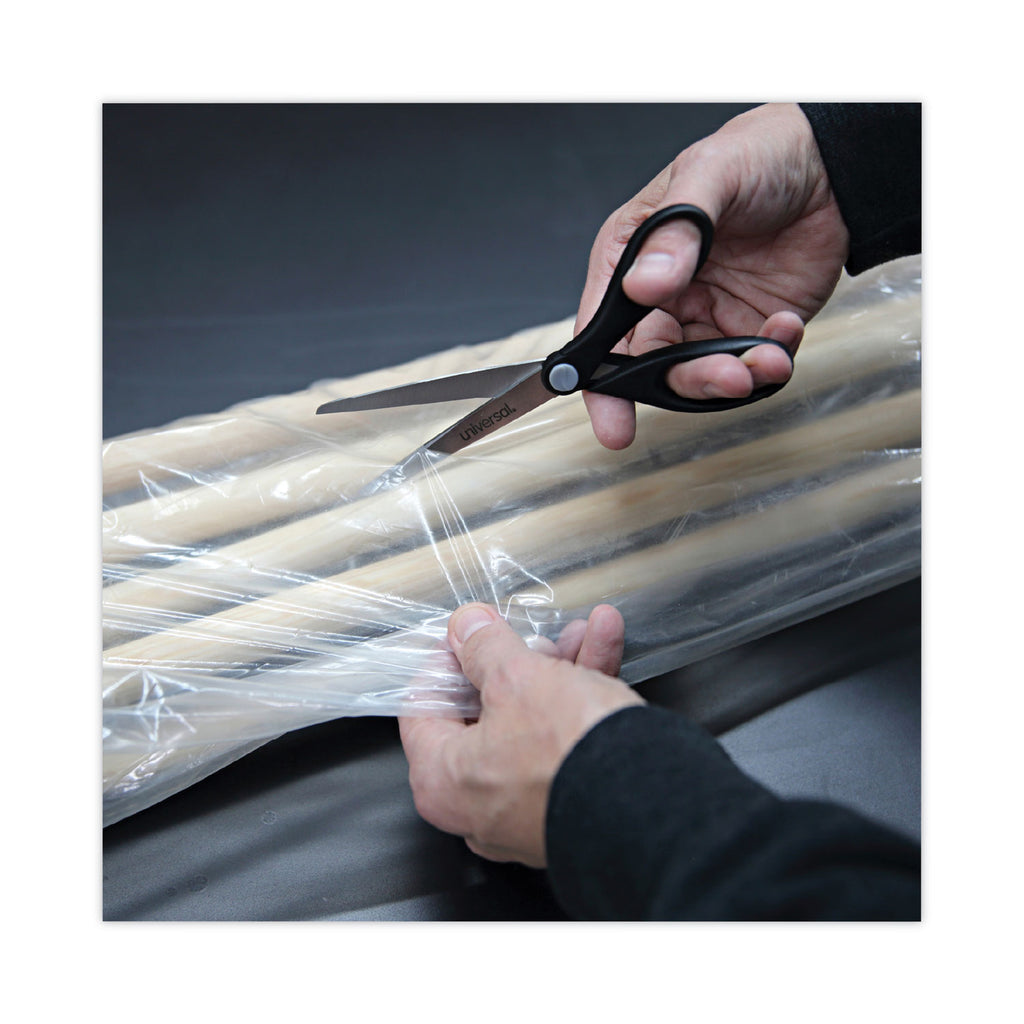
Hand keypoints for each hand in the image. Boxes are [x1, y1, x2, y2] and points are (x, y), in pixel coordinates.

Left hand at [398, 602, 642, 866]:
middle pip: (486, 711)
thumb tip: (467, 629)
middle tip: (533, 634)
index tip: (469, 635)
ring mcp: (525, 809)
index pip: (423, 707)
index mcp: (442, 779)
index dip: (446, 659)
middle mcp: (477, 805)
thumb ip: (485, 647)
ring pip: (533, 722)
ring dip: (560, 670)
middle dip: (520, 660)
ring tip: (584, 634)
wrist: (649, 806)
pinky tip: (605, 651)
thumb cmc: (568, 758)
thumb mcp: (517, 676)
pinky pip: (564, 742)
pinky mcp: (568, 804)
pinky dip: (582, 698)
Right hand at [579, 103, 850, 448]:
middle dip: (688, 381)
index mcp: (628, 260)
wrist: (830, 163)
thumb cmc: (756, 153)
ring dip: (734, 377)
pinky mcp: (747, 328)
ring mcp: (704, 316)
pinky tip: (786, 328)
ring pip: (701, 374)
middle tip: (726, 379)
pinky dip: (771, 359)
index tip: (612, 420)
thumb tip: (643, 282)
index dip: (601, 381)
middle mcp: (661, 297)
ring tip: (767, 359)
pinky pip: (751, 365)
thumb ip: (674, 232)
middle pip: (652, 364)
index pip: (601, 330)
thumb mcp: (710, 174)